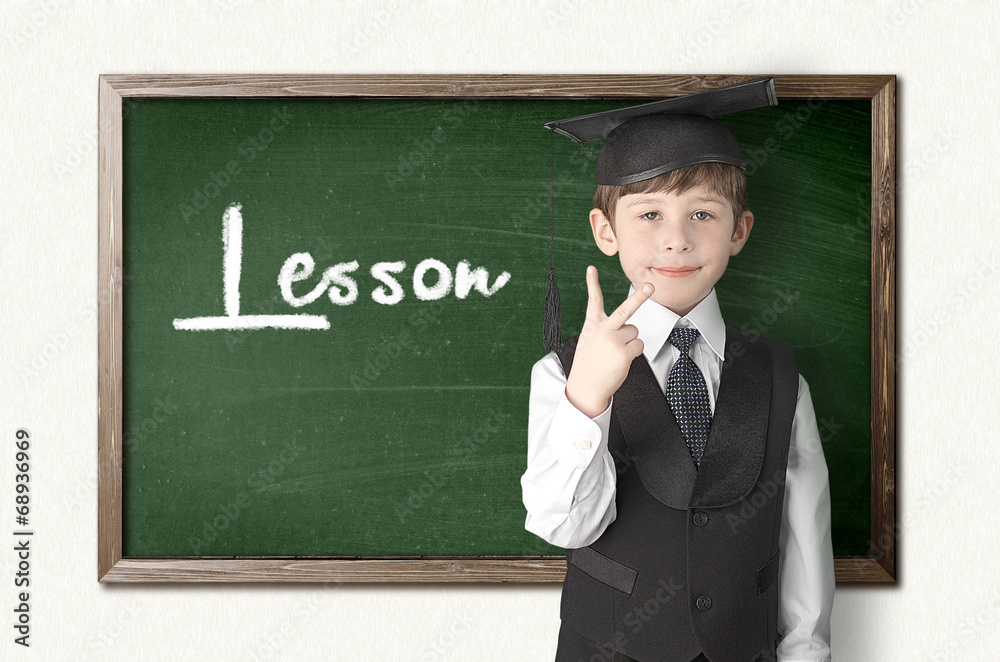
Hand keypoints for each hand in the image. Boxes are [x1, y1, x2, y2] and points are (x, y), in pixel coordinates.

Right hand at [565, 266, 652, 417]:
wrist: (585, 386)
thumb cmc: (589, 363)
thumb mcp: (589, 341)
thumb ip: (605, 330)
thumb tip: (630, 329)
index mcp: (593, 325)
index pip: (593, 301)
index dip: (592, 283)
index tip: (592, 268)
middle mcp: (604, 330)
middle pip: (625, 309)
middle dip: (640, 297)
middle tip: (651, 286)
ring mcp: (614, 341)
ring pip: (635, 332)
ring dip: (630, 342)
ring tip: (616, 353)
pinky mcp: (624, 353)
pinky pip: (639, 345)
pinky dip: (633, 353)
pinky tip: (620, 360)